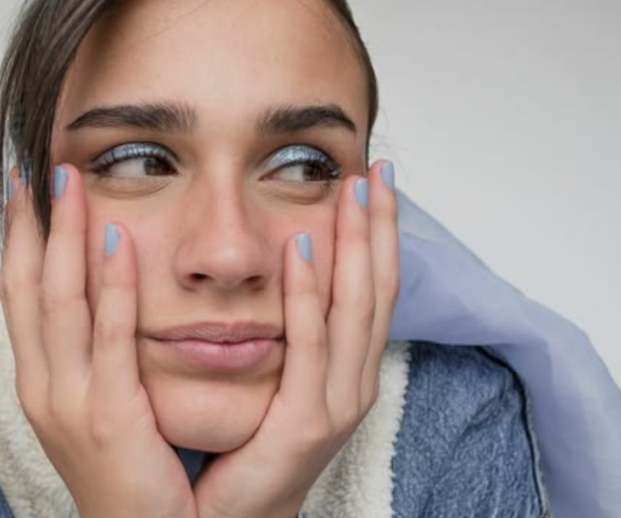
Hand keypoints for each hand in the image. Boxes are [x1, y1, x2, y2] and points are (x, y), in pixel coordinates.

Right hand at [0, 164, 196, 517]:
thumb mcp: (102, 406)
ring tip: (70, 183)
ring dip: (63, 237)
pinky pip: (108, 339)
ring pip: (57, 302)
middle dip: (33, 225)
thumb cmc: (130, 474)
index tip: (27, 190)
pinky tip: (116, 241)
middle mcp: (44, 387)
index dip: (21, 239)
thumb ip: (99, 355)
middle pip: (28, 288)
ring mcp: (69, 403)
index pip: (22, 296)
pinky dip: (109, 287)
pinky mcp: (108, 417)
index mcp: (42, 383)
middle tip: (43, 168)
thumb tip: (108, 299)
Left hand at [192, 160, 400, 517]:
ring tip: (352, 189)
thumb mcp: (271, 382)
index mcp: (344, 372)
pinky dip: (309, 294)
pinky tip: (300, 246)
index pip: (371, 289)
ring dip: (356, 244)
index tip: (371, 180)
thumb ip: (281, 333)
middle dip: (378, 227)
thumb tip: (272, 269)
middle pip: (378, 289)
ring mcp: (334, 405)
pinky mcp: (304, 424)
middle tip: (375, 169)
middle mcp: (351, 384)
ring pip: (357, 308)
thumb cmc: (242, 450)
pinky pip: (311, 346)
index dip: (377, 235)